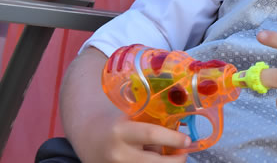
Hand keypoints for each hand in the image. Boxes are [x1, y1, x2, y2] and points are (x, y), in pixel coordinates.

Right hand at [75, 111, 189, 162]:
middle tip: (183, 155)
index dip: (173, 139)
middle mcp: (117, 154)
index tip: (187, 140)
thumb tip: (178, 131)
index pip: (152, 135)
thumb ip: (151, 122)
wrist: (88, 136)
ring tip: (166, 157)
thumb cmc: (116, 123)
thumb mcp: (131, 117)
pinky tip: (154, 159)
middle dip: (174, 161)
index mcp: (121, 131)